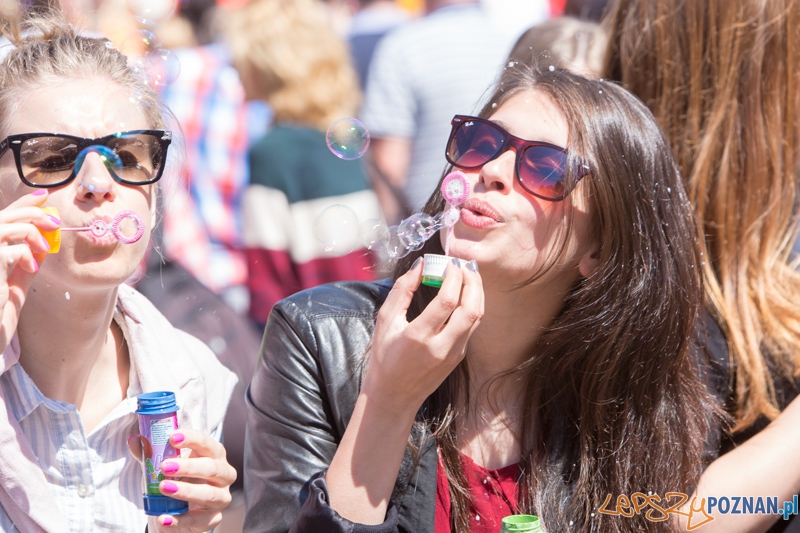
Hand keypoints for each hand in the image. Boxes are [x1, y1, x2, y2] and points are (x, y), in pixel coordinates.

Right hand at [0, 191, 59, 353]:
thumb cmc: (0, 312)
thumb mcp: (17, 281)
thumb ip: (27, 260)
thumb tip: (46, 241)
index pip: (3, 216)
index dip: (23, 203)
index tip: (44, 196)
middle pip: (3, 217)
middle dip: (32, 213)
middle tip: (55, 223)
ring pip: (3, 227)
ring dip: (29, 231)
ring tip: (45, 247)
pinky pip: (6, 250)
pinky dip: (24, 253)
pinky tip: (32, 267)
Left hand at [128, 429, 236, 531]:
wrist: (178, 512)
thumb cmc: (177, 480)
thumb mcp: (163, 466)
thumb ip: (151, 454)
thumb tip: (133, 440)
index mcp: (213, 455)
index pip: (206, 443)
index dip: (192, 439)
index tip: (172, 437)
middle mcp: (223, 474)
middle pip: (212, 468)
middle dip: (189, 466)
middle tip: (165, 466)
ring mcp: (220, 497)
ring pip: (210, 494)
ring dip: (186, 491)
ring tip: (163, 488)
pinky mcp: (213, 518)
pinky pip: (199, 520)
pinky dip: (180, 520)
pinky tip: (163, 518)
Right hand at [362, 257, 483, 415]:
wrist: (394, 396)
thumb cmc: (384, 357)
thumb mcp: (385, 321)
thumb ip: (402, 290)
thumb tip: (420, 264)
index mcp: (418, 337)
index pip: (447, 301)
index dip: (454, 278)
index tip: (450, 263)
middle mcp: (441, 347)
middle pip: (471, 308)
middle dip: (472, 282)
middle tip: (465, 265)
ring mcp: (453, 354)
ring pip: (477, 318)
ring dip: (477, 293)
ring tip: (469, 275)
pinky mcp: (459, 357)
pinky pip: (472, 327)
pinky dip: (473, 306)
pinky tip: (465, 294)